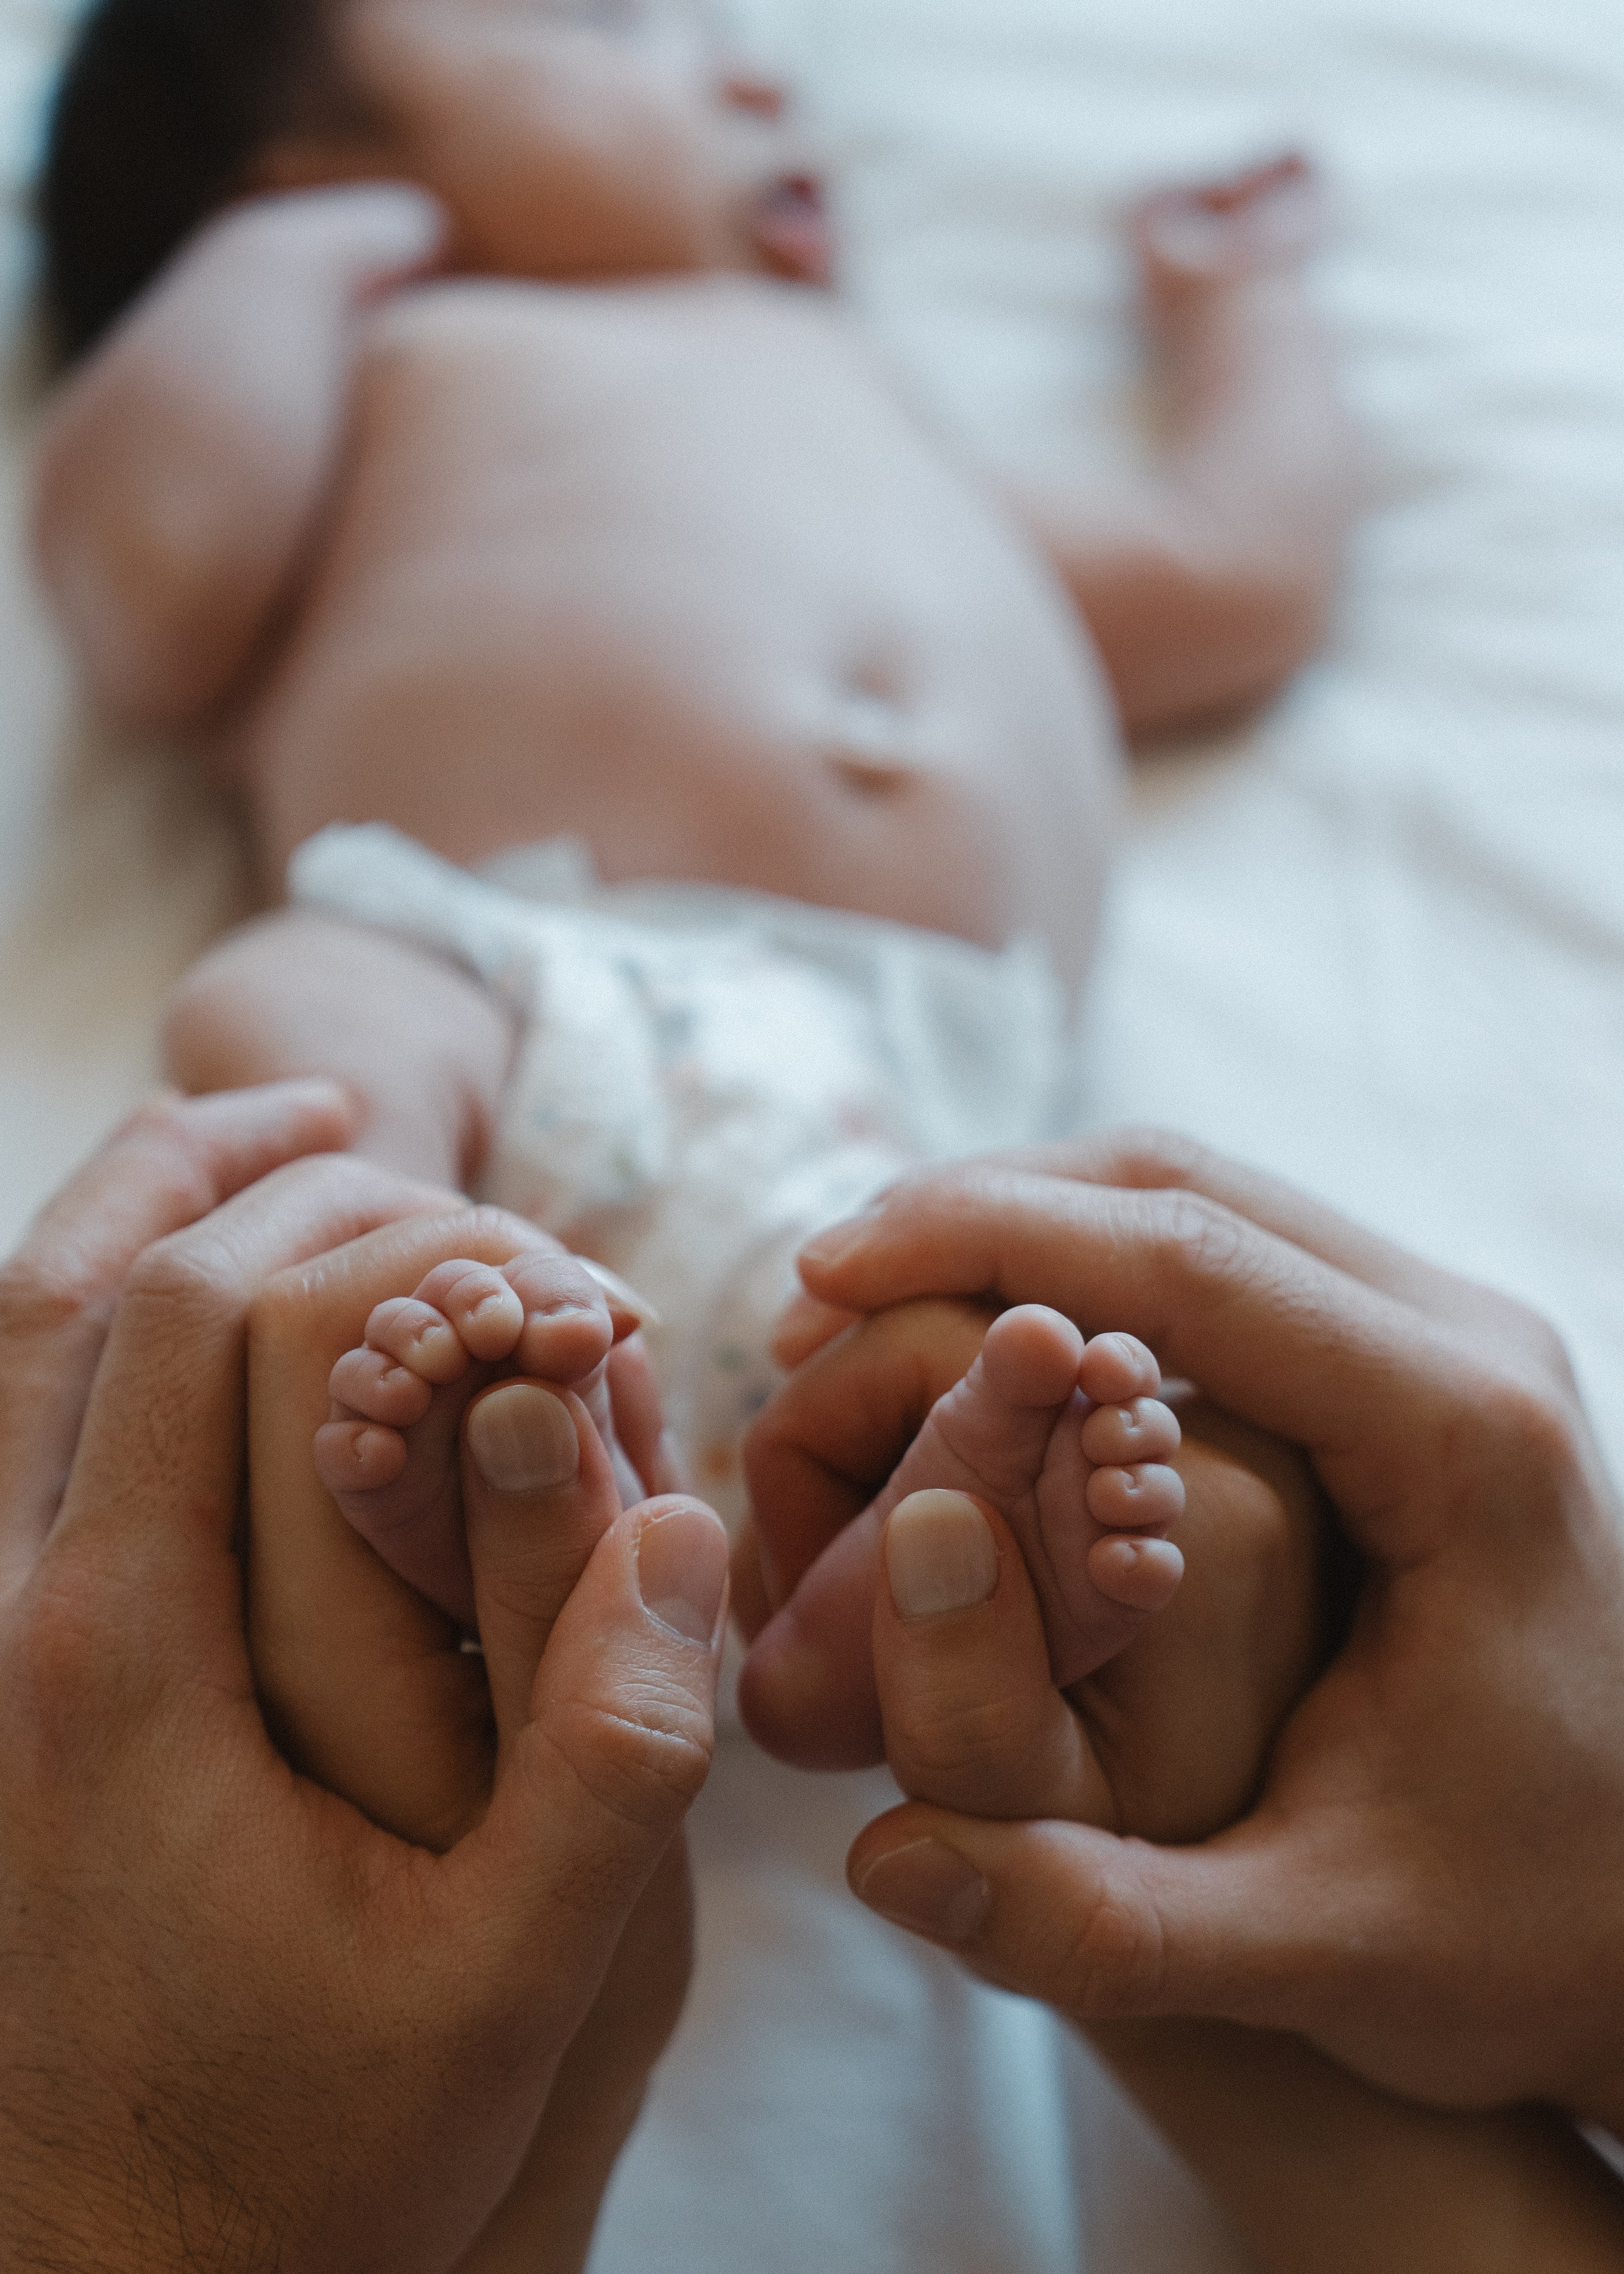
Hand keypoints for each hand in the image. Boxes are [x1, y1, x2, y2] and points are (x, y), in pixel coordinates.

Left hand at [0, 1086, 728, 2272]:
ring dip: (166, 1188)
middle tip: (476, 1196)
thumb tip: (681, 1527)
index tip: (546, 1279)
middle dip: (313, 1194)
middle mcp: (6, 1608)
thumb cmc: (306, 2157)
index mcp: (120, 1657)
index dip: (401, 1252)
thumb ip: (609, 1755)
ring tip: (307, 1126)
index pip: (225, 1322)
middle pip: (118, 1274)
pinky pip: (8, 1409)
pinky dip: (96, 1293)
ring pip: (28, 1317)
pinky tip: (194, 1289)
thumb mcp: (508, 1988)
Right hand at [797, 1131, 1623, 2129]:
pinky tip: (984, 1352)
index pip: (1185, 1264)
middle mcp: (1468, 1345)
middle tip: (813, 1291)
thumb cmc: (1518, 1935)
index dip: (979, 1246)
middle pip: (1182, 1188)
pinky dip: (1083, 1273)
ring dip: (1021, 1228)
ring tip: (865, 1312)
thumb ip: (1100, 1924)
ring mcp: (1446, 1341)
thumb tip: (883, 1862)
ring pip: (1198, 1201)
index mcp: (1460, 1440)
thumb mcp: (1321, 1958)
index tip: (817, 1279)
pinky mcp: (1413, 1367)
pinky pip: (1223, 1261)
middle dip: (977, 1212)